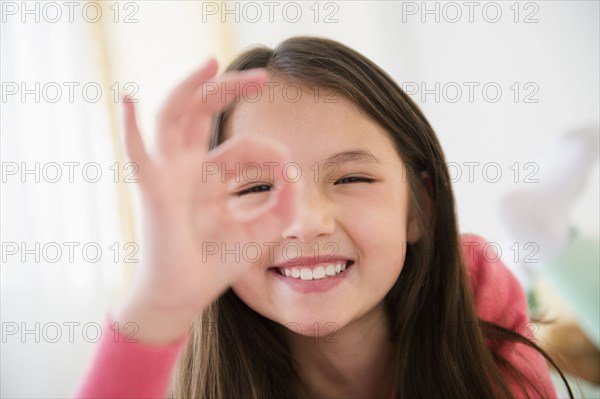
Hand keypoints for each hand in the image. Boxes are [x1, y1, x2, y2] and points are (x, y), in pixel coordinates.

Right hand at [113, 59, 294, 343]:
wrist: (183, 296)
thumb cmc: (215, 263)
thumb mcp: (259, 232)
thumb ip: (281, 208)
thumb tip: (294, 176)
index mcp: (212, 177)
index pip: (245, 147)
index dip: (273, 154)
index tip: (290, 175)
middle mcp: (189, 168)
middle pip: (205, 114)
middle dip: (230, 90)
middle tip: (263, 78)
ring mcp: (169, 175)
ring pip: (174, 118)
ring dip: (191, 88)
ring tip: (211, 61)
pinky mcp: (154, 191)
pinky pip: (138, 155)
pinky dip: (130, 128)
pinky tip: (128, 100)